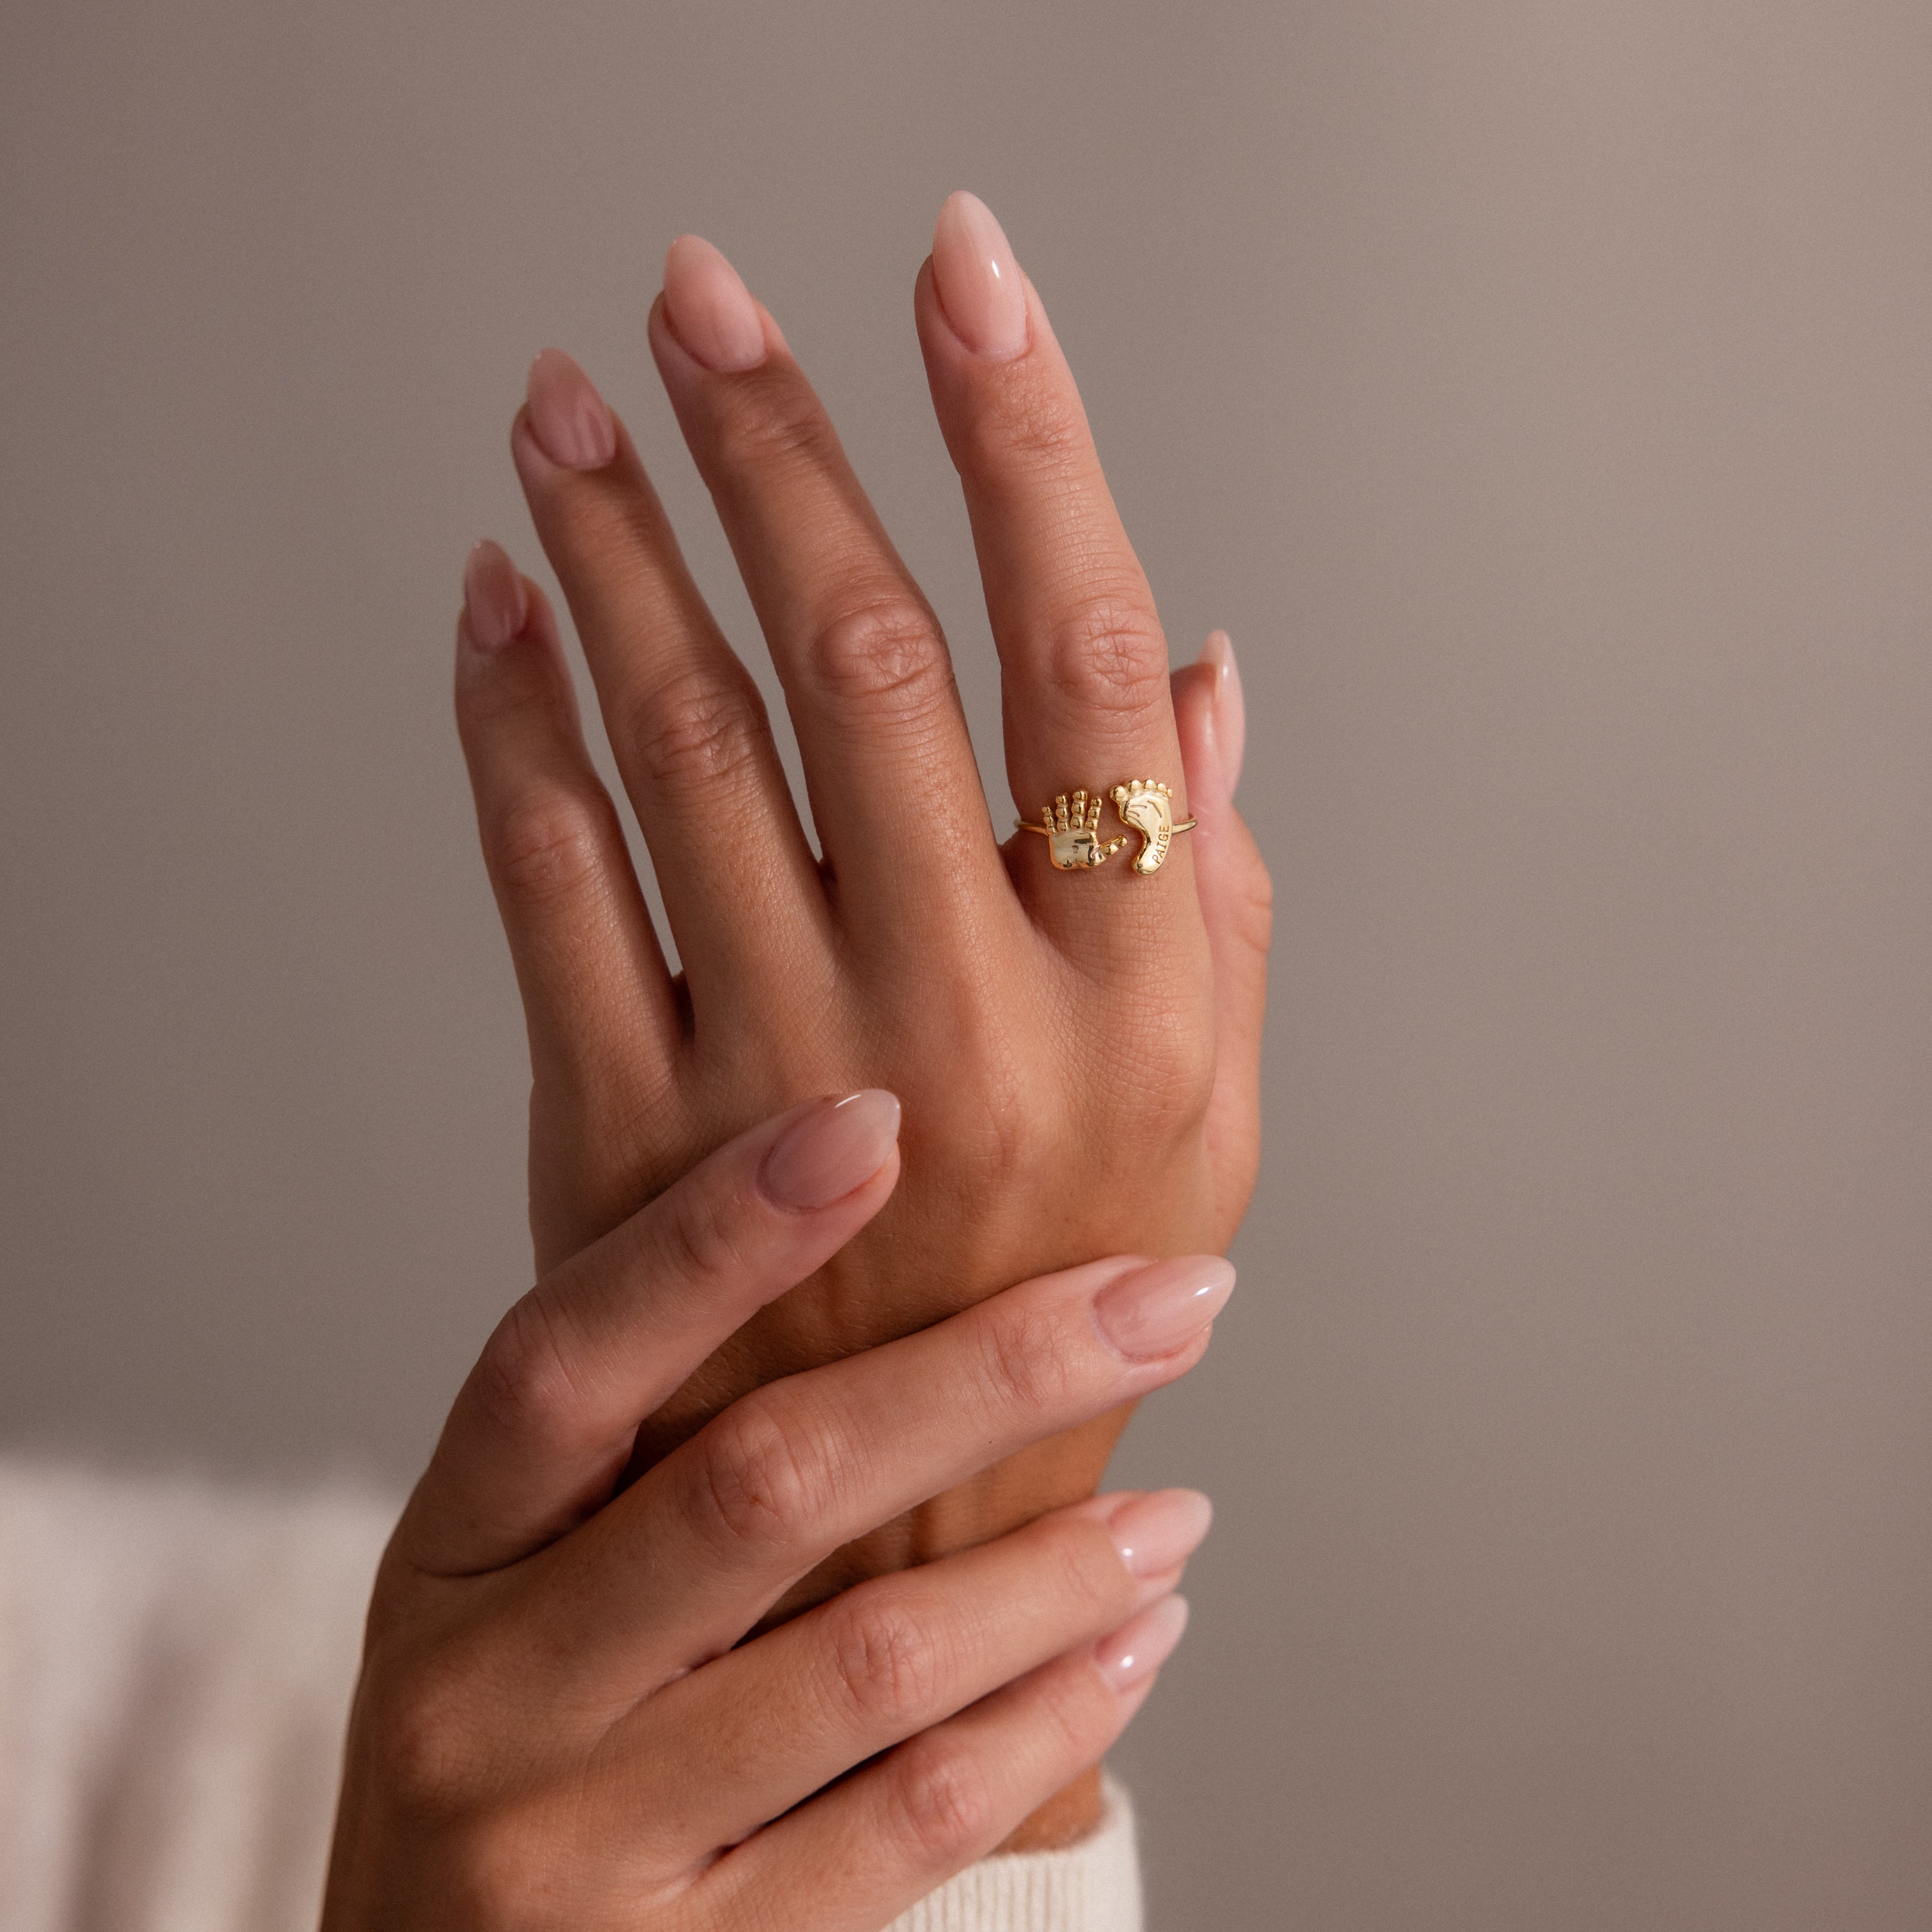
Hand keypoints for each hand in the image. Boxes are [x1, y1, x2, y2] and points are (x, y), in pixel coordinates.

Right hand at [323, 1095, 1226, 1929]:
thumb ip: (650, 1432)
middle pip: (758, 1485)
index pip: (567, 1353)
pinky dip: (1045, 1717)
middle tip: (1166, 1297)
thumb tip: (861, 1208)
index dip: (717, 1234)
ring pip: (866, 1660)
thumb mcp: (517, 1579)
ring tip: (1180, 1508)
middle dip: (990, 1375)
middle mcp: (482, 1693)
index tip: (877, 1124)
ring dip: (1055, 1566)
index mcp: (449, 1551)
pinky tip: (1131, 1644)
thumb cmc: (522, 1735)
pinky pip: (909, 1826)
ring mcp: (570, 1849)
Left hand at [452, 194, 1269, 1837]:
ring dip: (623, 547)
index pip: (1083, 659)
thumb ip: (1218, 886)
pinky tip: (497, 608)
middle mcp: (975, 1022)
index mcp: (1140, 999)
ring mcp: (790, 1083)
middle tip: (695, 303)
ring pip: (696, 743)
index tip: (958, 273)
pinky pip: (553, 888)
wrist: (900, 1536)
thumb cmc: (1074, 1295)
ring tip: (566, 407)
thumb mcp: (1210, 1113)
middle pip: (868, 659)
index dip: (1022, 437)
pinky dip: (516, 728)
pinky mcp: (632, 1144)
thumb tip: (1202, 668)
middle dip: (775, 447)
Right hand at [1027, 790, 1126, 870]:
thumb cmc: (1085, 861)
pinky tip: (1046, 808)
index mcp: (1088, 831)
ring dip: (1063, 806)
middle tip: (1080, 792)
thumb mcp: (1099, 857)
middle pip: (1078, 813)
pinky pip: (1050, 825)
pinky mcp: (1054, 836)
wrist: (1069, 867)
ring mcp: (1065, 831)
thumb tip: (1124, 839)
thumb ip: (1110, 848)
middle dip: (1078, 803)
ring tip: (1061, 796)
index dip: (1095, 808)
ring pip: (1064, 816)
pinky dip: (1048, 817)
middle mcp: (1077, 828)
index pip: (1092, 817)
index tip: (1098, 799)